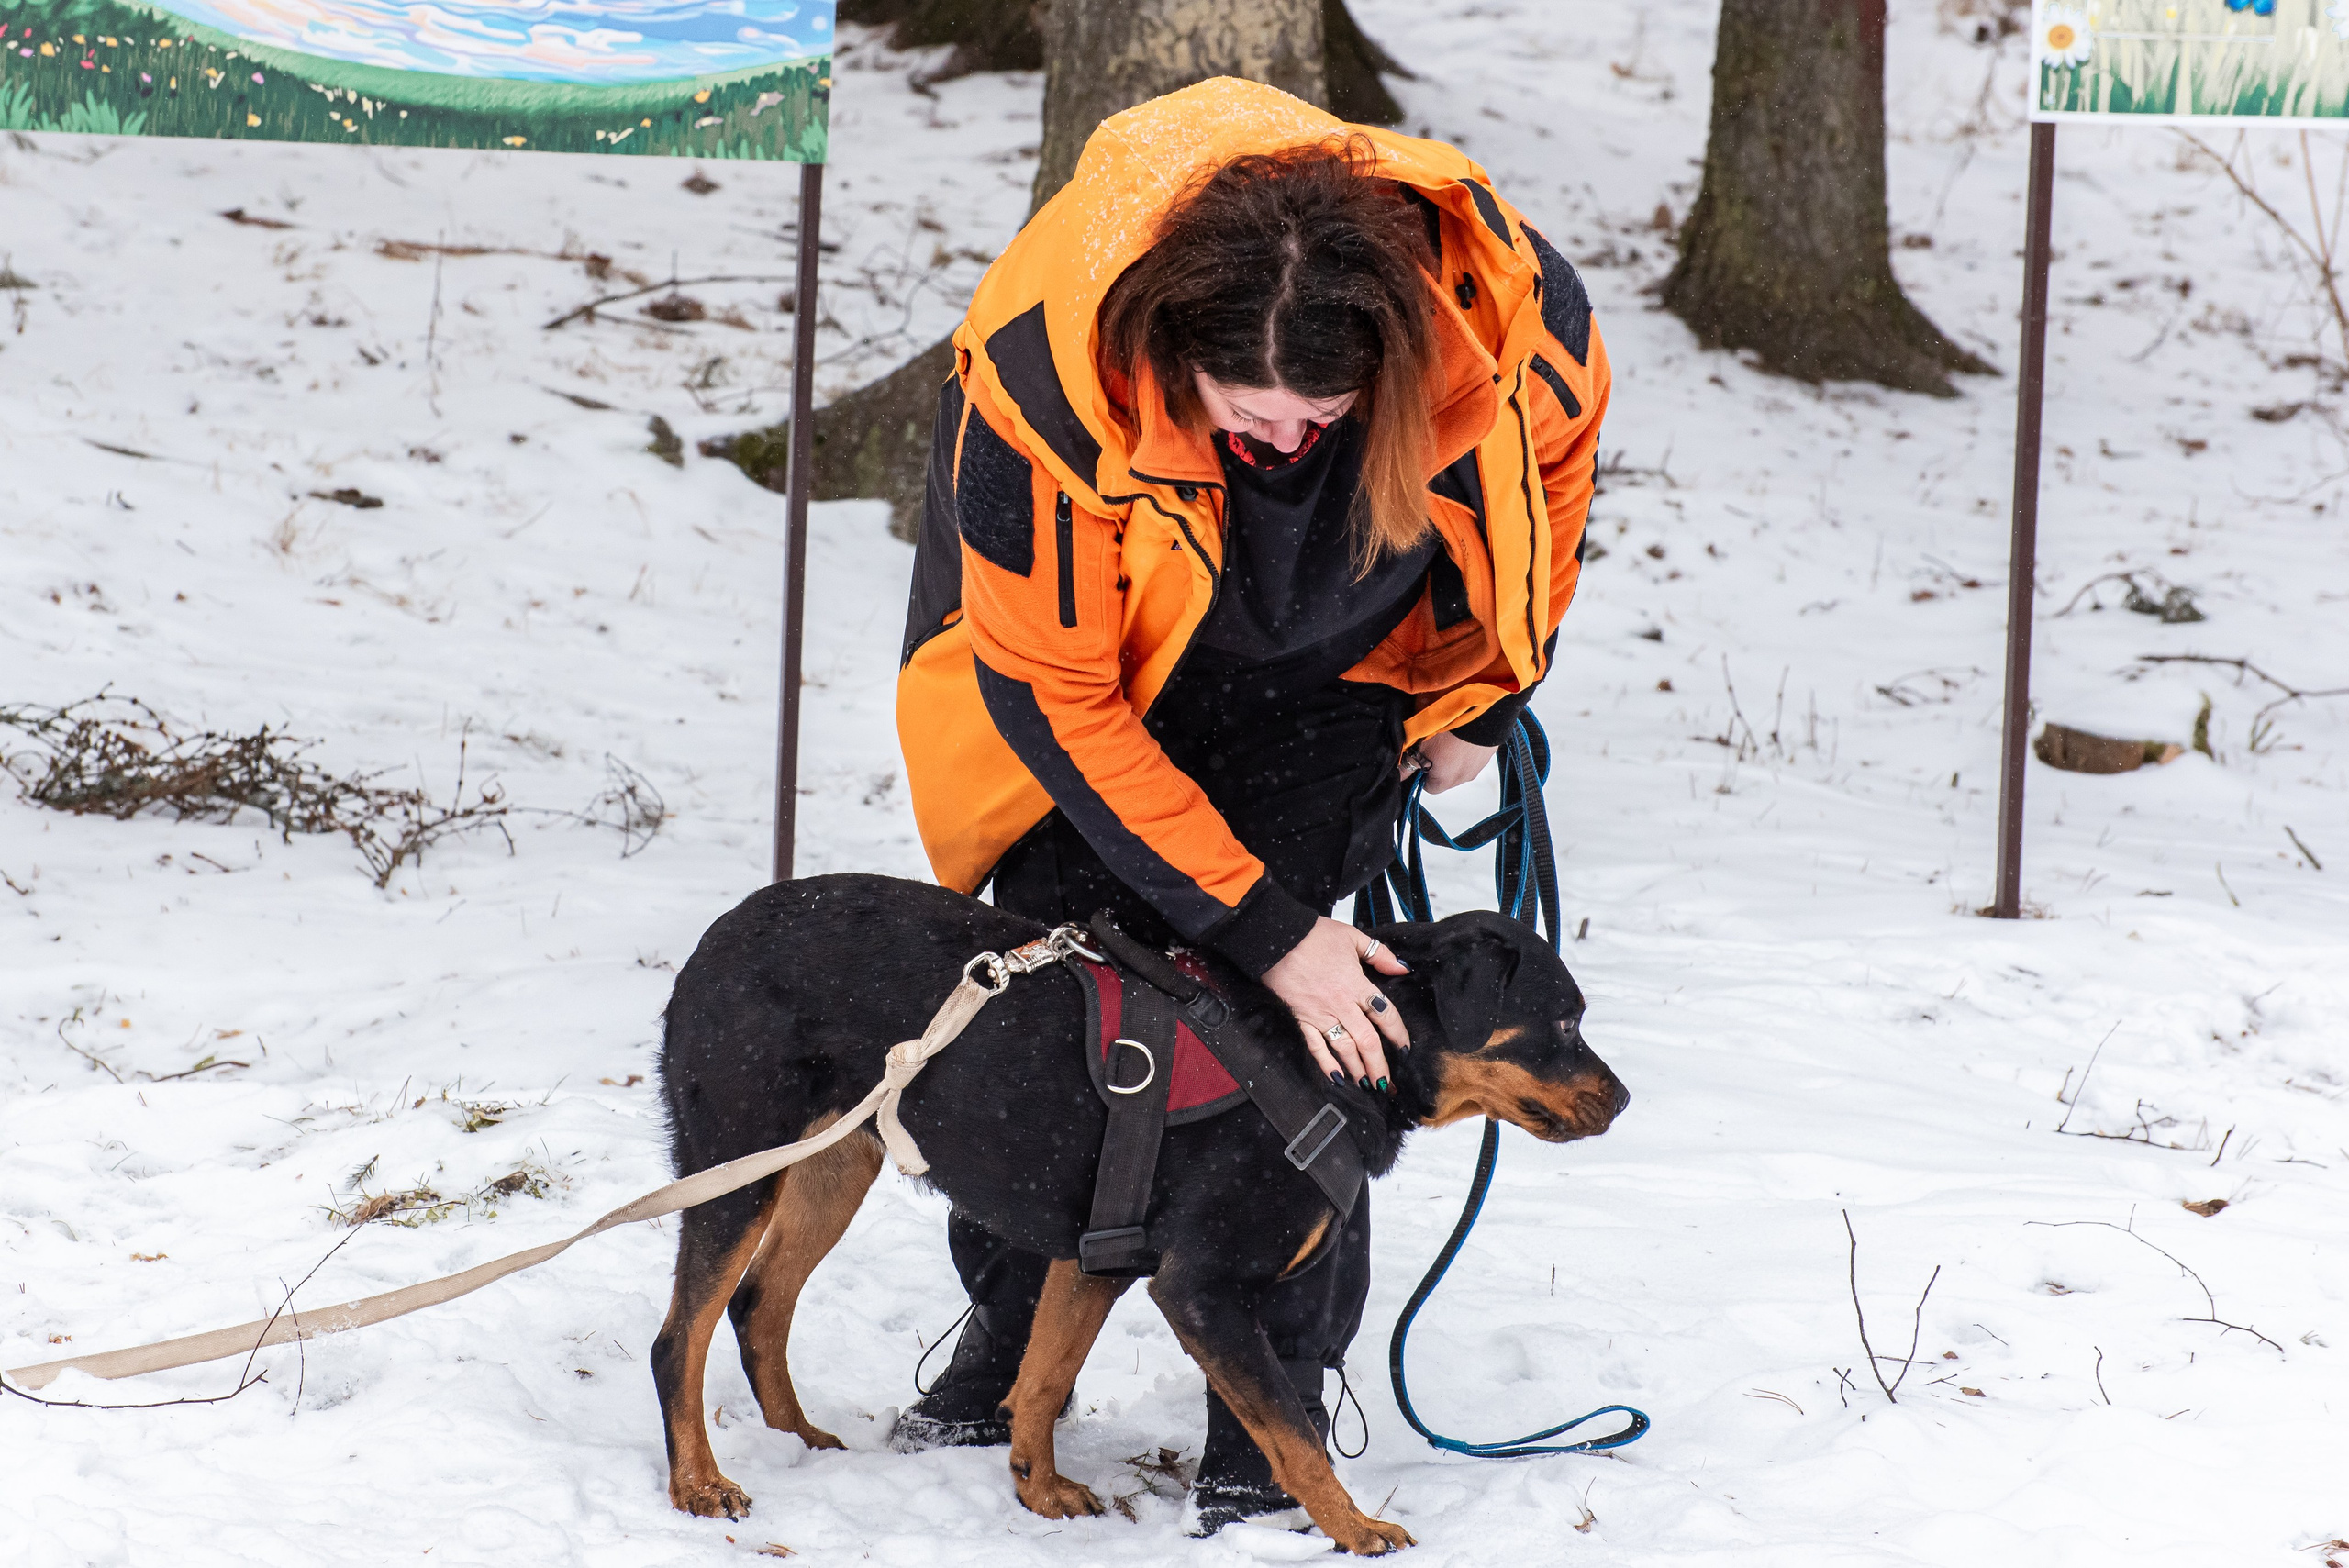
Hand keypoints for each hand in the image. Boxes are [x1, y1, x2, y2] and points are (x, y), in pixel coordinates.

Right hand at [1260, 916, 1410, 1087]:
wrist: (1276, 937)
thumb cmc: (1313, 935)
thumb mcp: (1352, 937)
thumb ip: (1379, 954)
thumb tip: (1401, 969)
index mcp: (1356, 984)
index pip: (1384, 1015)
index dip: (1397, 1034)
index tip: (1404, 1050)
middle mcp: (1341, 1004)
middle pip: (1366, 1041)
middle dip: (1379, 1065)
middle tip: (1387, 1084)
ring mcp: (1319, 1014)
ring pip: (1343, 1048)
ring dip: (1357, 1069)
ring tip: (1367, 1085)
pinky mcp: (1300, 1018)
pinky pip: (1315, 1046)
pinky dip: (1326, 1063)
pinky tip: (1336, 1077)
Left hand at [1401, 731, 1498, 794]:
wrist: (1478, 711)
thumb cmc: (1448, 728)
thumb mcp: (1420, 744)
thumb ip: (1408, 763)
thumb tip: (1399, 774)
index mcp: (1445, 780)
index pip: (1429, 787)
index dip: (1422, 773)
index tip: (1420, 759)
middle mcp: (1463, 778)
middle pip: (1447, 778)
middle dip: (1439, 764)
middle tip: (1434, 744)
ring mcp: (1479, 766)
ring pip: (1462, 766)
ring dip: (1455, 755)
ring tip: (1450, 736)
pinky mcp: (1489, 752)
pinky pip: (1474, 754)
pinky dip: (1467, 747)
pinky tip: (1462, 732)